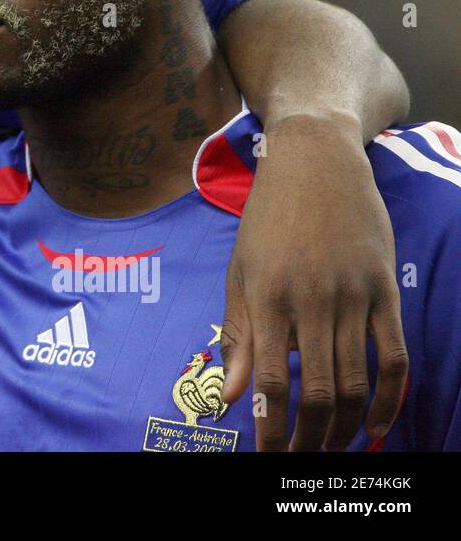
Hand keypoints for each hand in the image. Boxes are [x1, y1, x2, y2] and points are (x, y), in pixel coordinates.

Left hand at [220, 112, 407, 450]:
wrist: (315, 160)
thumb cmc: (268, 219)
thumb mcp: (240, 271)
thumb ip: (236, 334)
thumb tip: (228, 397)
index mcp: (266, 296)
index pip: (269, 379)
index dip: (270, 426)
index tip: (266, 456)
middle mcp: (311, 300)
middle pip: (319, 391)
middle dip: (310, 437)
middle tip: (302, 463)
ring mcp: (353, 295)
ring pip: (358, 381)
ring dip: (347, 427)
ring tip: (332, 451)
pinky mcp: (385, 289)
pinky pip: (395, 357)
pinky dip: (390, 398)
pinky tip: (378, 425)